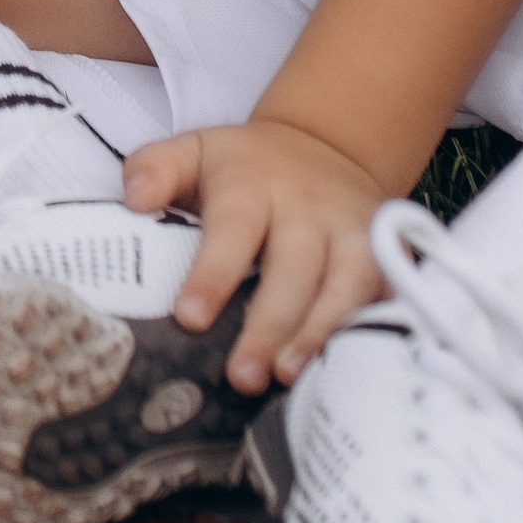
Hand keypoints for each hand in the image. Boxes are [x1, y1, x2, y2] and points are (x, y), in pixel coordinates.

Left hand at [122, 117, 385, 395]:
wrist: (326, 146)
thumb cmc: (246, 165)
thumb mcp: (195, 150)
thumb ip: (155, 169)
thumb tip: (135, 199)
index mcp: (254, 184)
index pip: (233, 230)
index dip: (213, 275)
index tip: (190, 318)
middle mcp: (309, 209)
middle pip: (294, 270)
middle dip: (270, 326)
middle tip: (242, 375)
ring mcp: (354, 232)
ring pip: (347, 286)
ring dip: (321, 333)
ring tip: (289, 377)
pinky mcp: (387, 255)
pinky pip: (387, 296)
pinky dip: (371, 331)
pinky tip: (346, 368)